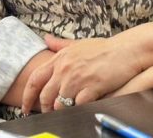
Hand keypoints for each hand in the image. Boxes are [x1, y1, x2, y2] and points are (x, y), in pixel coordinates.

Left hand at [21, 34, 144, 113]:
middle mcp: (65, 68)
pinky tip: (81, 110)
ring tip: (66, 113)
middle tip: (48, 114)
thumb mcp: (78, 43)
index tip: (25, 107)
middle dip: (45, 109)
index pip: (35, 80)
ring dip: (61, 111)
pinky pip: (77, 106)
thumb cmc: (104, 48)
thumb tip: (46, 39)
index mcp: (60, 58)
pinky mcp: (91, 88)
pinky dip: (77, 111)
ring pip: (60, 104)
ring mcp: (78, 79)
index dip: (27, 96)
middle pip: (45, 96)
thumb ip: (60, 44)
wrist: (126, 50)